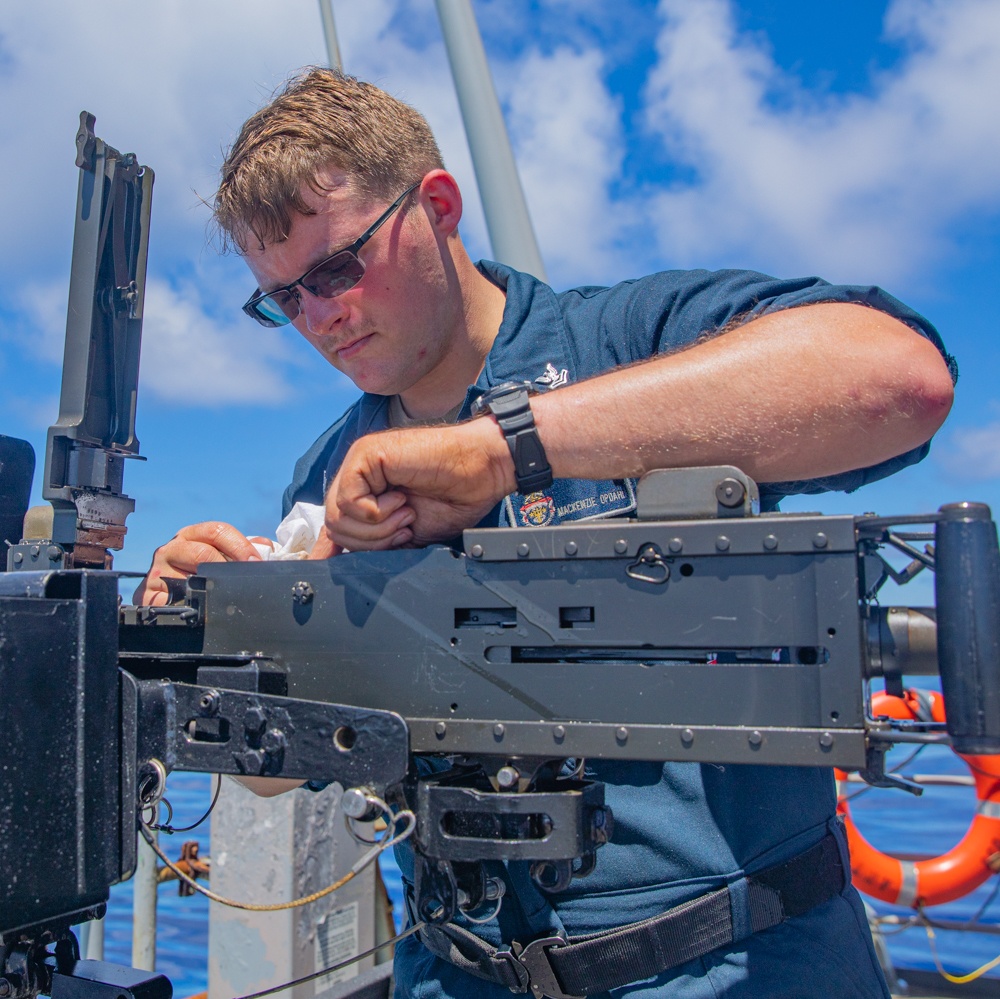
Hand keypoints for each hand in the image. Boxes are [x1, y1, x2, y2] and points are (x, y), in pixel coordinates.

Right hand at [134, 521, 262, 605]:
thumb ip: (241, 551)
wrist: (162, 600)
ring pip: (189, 576)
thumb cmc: (195, 575)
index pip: (217, 530)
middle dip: (230, 566)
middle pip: (203, 552)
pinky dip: (189, 605)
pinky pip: (170, 600)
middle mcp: (171, 549)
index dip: (240, 545)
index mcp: (191, 535)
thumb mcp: (218, 557)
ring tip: (225, 593)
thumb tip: (267, 548)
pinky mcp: (146, 594)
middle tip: (247, 578)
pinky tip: (201, 608)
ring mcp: (157, 571)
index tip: (256, 561)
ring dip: (211, 586)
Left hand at [309, 419, 512, 557]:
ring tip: (406, 514)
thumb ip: (374, 543)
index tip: (326, 568)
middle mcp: (359, 477)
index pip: (333, 526)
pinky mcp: (365, 455)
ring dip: (378, 528)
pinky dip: (377, 512)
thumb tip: (335, 561)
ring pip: (337, 517)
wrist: (482, 471)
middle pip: (334, 528)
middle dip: (371, 542)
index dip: (329, 551)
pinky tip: (401, 500)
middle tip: (404, 527)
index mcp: (367, 493)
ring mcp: (360, 463)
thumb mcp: (407, 534)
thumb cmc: (455, 497)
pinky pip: (349, 500)